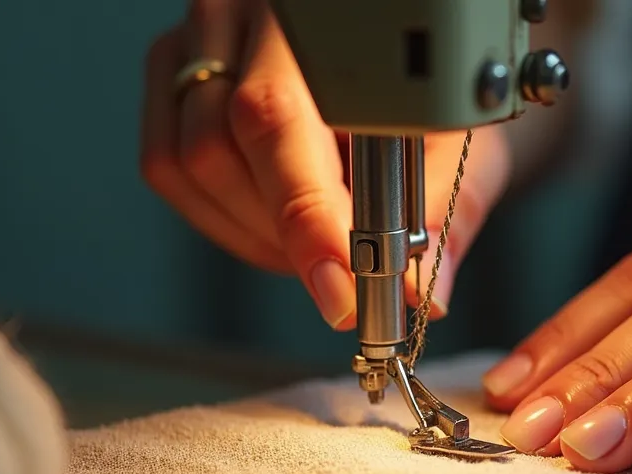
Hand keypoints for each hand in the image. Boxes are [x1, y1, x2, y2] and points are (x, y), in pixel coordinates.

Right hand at [139, 0, 510, 328]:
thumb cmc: (440, 102)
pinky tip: (279, 219)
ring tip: (320, 240)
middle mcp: (242, 16)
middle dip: (286, 235)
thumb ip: (443, 211)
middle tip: (343, 280)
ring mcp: (198, 41)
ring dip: (256, 231)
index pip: (277, 118)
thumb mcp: (463, 144)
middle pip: (220, 147)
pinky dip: (226, 216)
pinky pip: (169, 167)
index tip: (338, 284)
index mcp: (316, 15)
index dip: (304, 213)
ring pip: (189, 164)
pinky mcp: (174, 74)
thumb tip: (422, 288)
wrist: (420, 71)